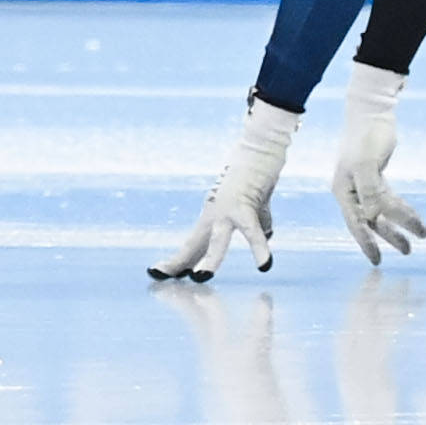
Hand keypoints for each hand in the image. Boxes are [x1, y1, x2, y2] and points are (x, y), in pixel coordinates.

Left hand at [150, 97, 299, 280]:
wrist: (261, 147)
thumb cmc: (257, 177)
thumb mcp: (257, 208)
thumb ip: (260, 225)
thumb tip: (267, 238)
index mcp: (212, 217)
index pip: (192, 244)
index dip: (178, 261)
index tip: (159, 273)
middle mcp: (214, 213)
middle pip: (192, 243)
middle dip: (177, 262)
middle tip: (158, 275)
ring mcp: (227, 208)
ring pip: (217, 239)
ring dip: (210, 259)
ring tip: (201, 277)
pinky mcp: (245, 203)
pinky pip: (253, 230)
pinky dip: (259, 248)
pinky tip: (264, 265)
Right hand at [330, 63, 425, 264]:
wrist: (372, 112)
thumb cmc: (367, 136)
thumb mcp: (367, 165)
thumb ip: (370, 192)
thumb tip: (375, 217)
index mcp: (343, 190)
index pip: (356, 223)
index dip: (367, 243)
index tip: (378, 261)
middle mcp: (350, 190)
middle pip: (371, 220)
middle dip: (390, 236)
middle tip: (408, 251)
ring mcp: (362, 183)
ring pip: (381, 211)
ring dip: (399, 223)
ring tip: (418, 237)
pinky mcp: (375, 175)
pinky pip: (388, 198)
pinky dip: (400, 208)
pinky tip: (412, 216)